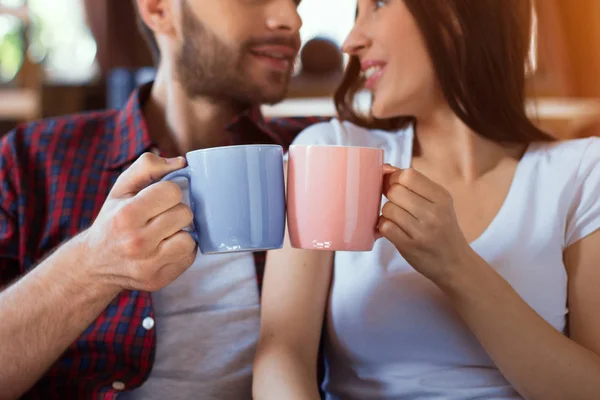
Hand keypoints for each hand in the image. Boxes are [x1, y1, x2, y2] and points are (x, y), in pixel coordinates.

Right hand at [79, 152, 196, 291]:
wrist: (95, 264)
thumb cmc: (113, 220)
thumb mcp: (121, 188)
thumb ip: (148, 166)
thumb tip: (182, 163)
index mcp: (126, 215)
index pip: (172, 191)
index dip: (169, 191)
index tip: (158, 198)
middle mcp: (137, 242)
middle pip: (184, 214)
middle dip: (175, 211)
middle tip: (161, 216)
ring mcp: (149, 265)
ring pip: (189, 238)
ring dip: (181, 232)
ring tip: (165, 232)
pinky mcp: (159, 280)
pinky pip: (189, 256)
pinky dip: (182, 250)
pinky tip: (166, 247)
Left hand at [378, 164, 472, 284]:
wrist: (456, 264)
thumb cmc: (442, 229)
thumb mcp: (438, 204)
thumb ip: (414, 186)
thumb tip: (386, 168)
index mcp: (442, 197)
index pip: (408, 175)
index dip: (395, 178)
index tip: (396, 187)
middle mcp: (434, 213)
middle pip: (395, 191)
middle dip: (390, 197)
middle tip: (398, 206)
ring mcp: (422, 231)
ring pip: (388, 208)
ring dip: (387, 214)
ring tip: (399, 220)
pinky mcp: (409, 246)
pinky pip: (385, 227)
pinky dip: (384, 227)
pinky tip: (394, 230)